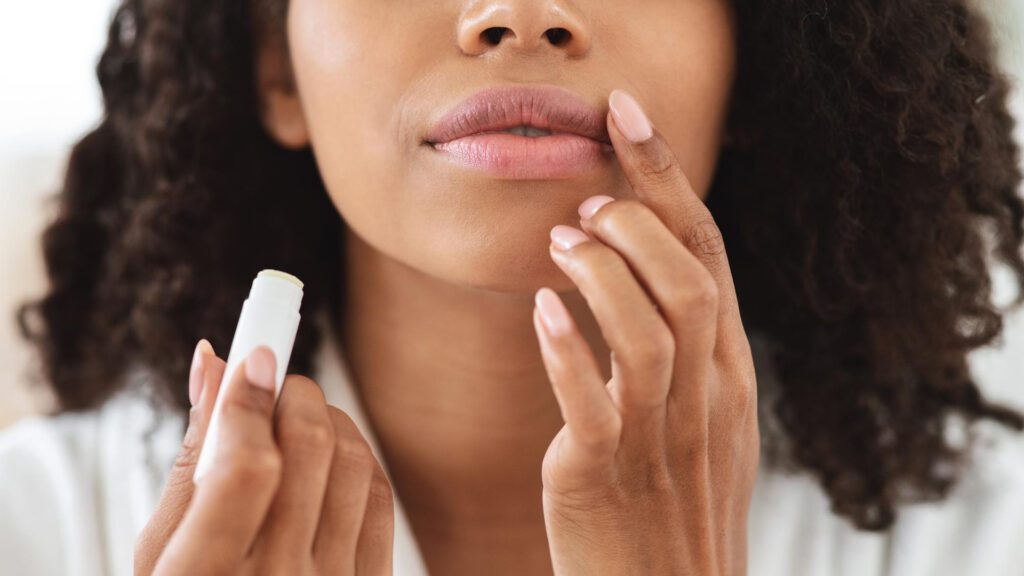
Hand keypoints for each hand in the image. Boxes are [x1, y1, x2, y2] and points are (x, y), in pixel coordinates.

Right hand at [134, 341, 393, 574]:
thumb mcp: (159, 550)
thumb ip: (191, 459)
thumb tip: (214, 363)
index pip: (246, 467)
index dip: (250, 399)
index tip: (252, 355)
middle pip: (310, 449)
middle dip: (293, 393)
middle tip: (273, 382)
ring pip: (354, 463)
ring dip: (329, 418)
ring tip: (298, 418)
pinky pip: (381, 497)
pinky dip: (359, 457)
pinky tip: (330, 455)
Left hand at [533, 89, 758, 574]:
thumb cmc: (676, 507)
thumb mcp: (700, 421)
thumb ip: (683, 352)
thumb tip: (641, 279)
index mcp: (729, 375)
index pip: (710, 258)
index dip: (670, 181)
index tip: (630, 119)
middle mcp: (707, 399)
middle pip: (690, 280)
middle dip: (640, 219)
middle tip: (591, 199)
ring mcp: (661, 438)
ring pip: (651, 331)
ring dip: (604, 274)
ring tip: (562, 241)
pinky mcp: (605, 476)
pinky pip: (594, 403)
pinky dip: (566, 350)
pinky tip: (541, 309)